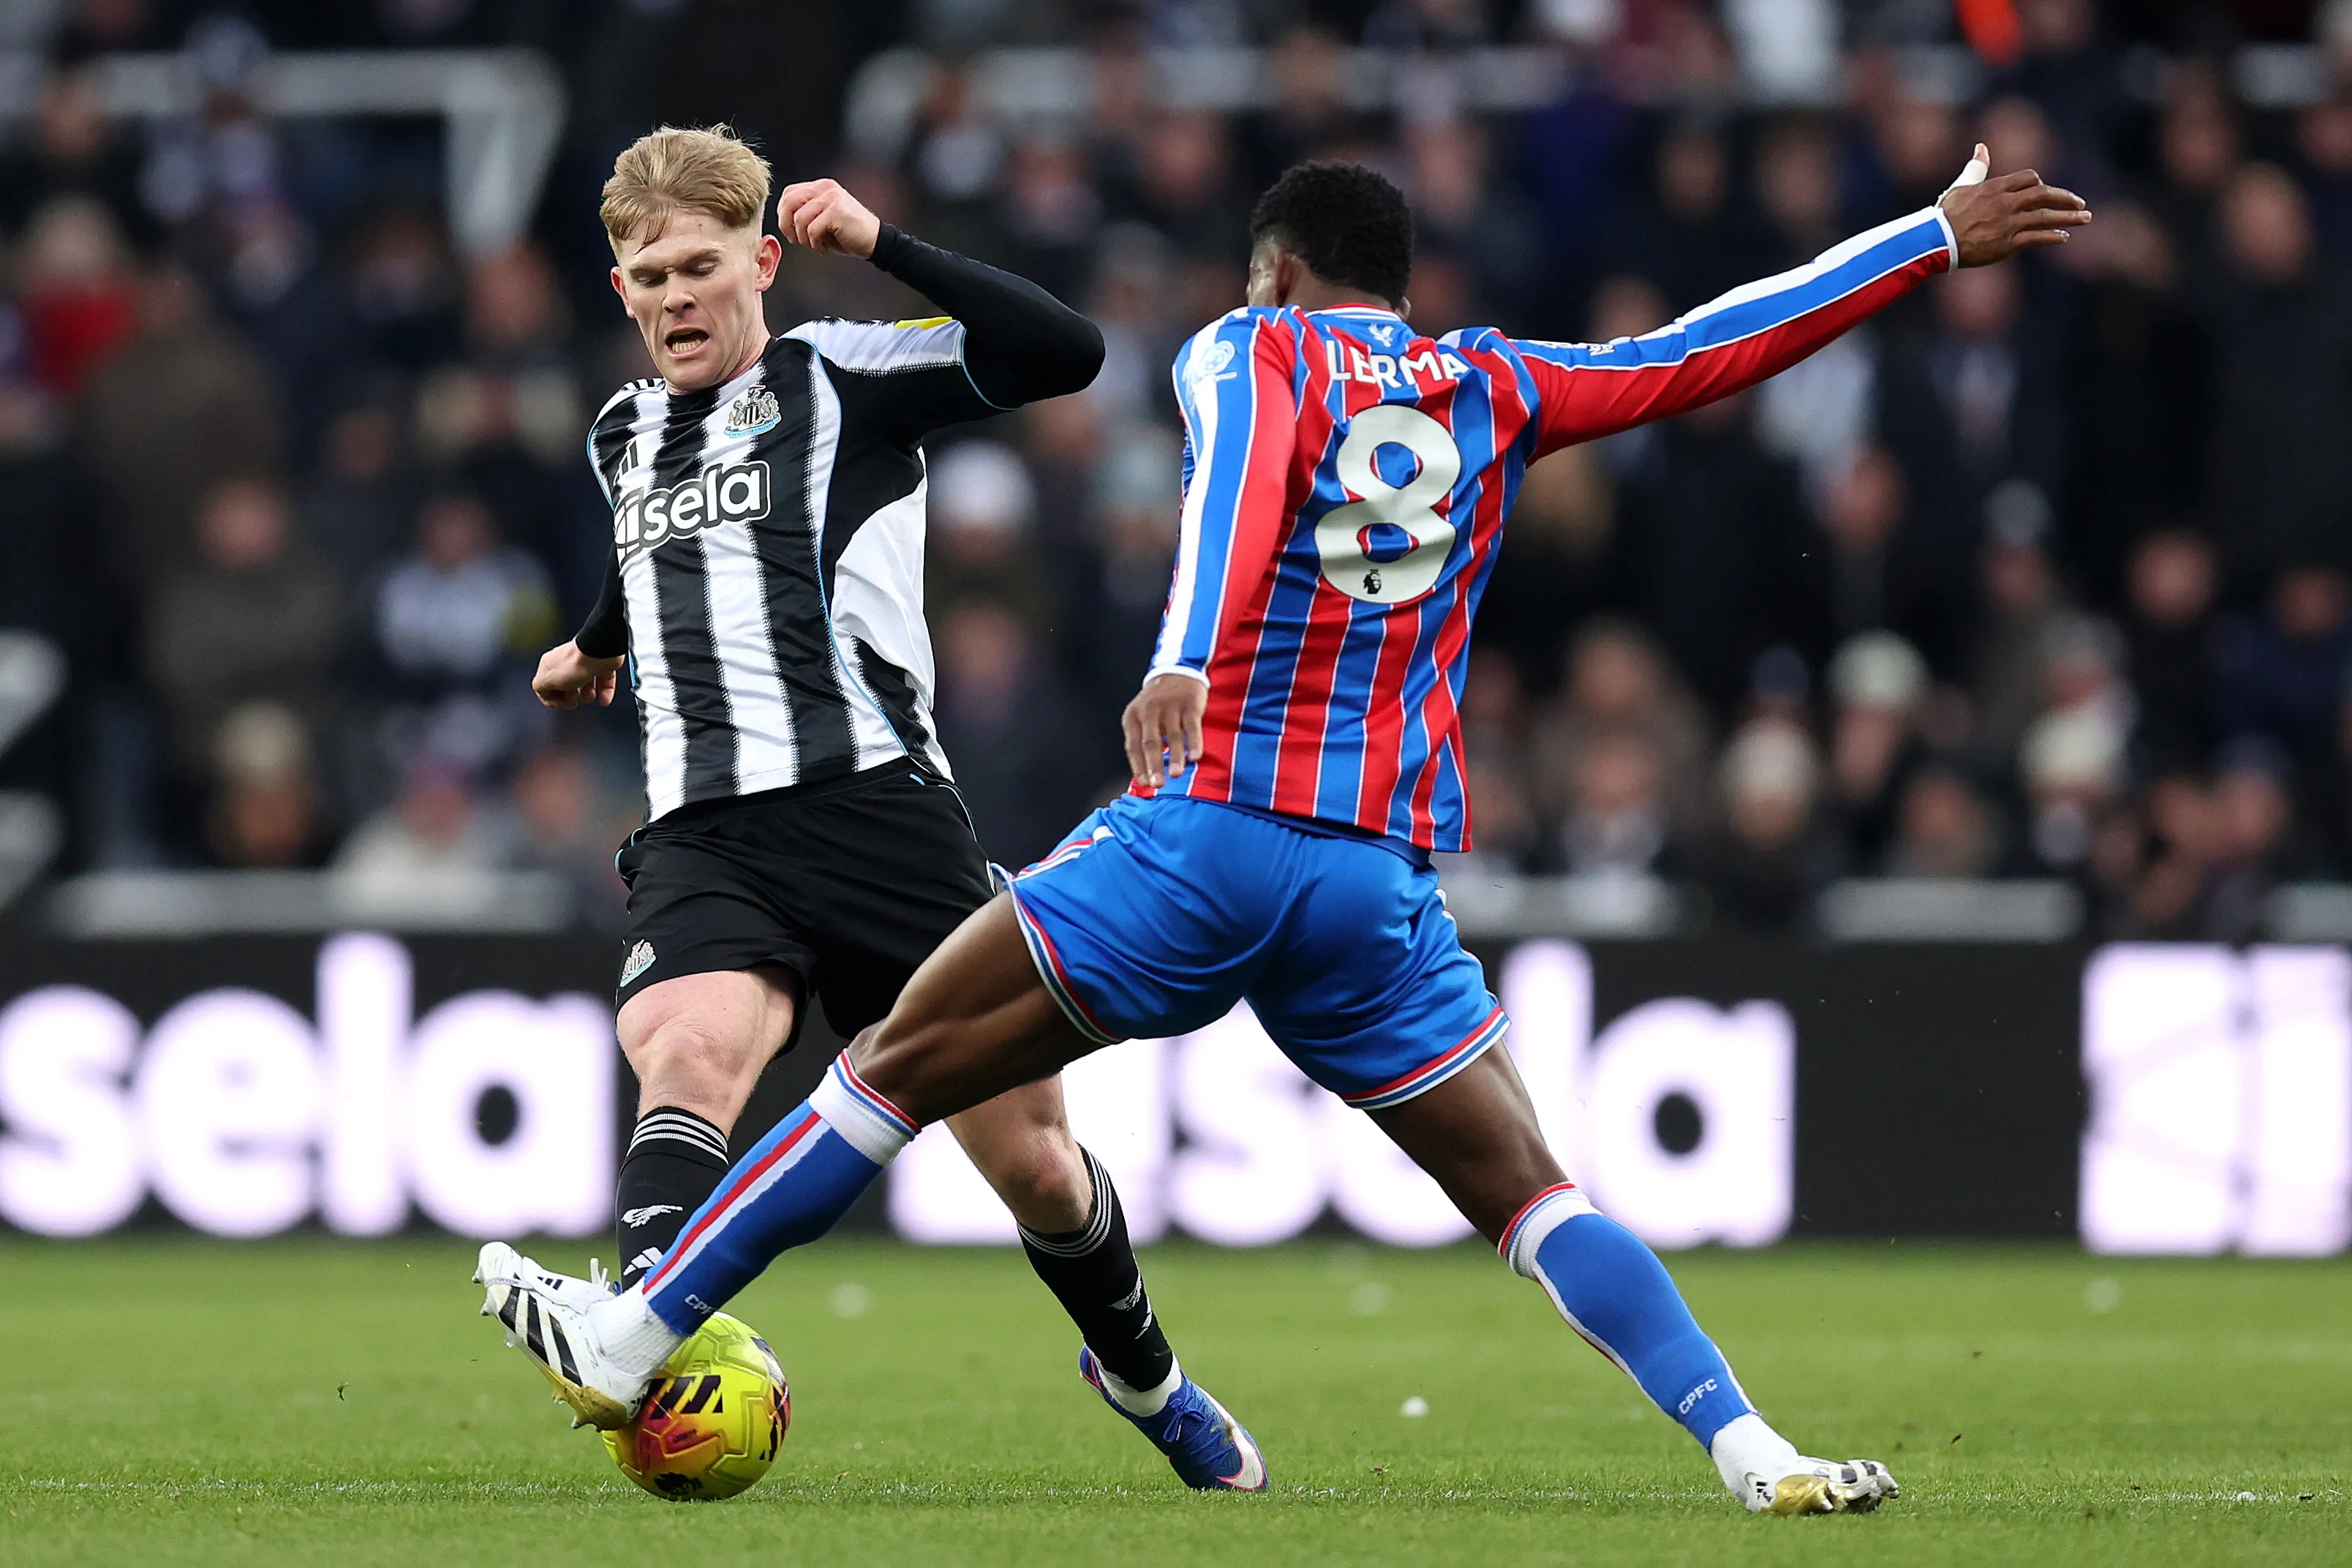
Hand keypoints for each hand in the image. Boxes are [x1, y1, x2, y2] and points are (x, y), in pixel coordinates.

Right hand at [532, 640, 623, 709]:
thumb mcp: (546, 680)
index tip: (557, 705)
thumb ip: (540, 689)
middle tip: (573, 701)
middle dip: (569, 698)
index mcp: (551, 664)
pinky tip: (604, 700)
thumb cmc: (572, 665)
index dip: (551, 698)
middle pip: (566, 686)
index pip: (546, 685)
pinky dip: (605, 693)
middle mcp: (567, 662)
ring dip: (587, 696)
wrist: (598, 653)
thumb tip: (546, 695)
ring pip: (585, 684)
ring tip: (590, 697)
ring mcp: (586, 663)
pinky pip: (604, 682)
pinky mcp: (603, 665)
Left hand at [776, 179, 880, 258]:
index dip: (783, 214)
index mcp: (821, 187)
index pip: (789, 193)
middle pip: (789, 202)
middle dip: (786, 225)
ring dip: (804, 239)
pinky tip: (824, 248)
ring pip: (800, 219)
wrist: (875, 241)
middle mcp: (825, 188)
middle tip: (795, 240)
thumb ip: (805, 212)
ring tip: (815, 245)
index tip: (789, 230)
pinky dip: (815, 244)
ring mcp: (832, 198)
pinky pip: (813, 230)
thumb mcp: (823, 218)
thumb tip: (783, 221)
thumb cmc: (848, 233)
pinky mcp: (837, 212)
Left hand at [1122, 672, 1207, 787]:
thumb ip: (1142, 740)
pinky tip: (1195, 757)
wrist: (1176, 671)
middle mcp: (1149, 711)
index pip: (1133, 746)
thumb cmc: (1157, 703)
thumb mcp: (1141, 717)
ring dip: (1175, 757)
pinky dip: (1194, 743)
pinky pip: (1192, 727)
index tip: (1145, 783)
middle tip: (1159, 784)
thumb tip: (1145, 775)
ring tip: (1177, 774)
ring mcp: (1170, 707)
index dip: (1138, 766)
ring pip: (1173, 736)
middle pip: (1151, 743)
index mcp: (1133, 717)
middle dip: (1154, 765)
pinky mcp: (1189, 704)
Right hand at [1938, 143, 2092, 266]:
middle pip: (2044, 195)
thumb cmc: (1945, 214)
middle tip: (2080, 203)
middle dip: (2065, 198)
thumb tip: (1981, 147)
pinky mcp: (2007, 243)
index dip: (2041, 184)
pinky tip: (2064, 237)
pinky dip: (2052, 237)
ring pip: (2045, 216)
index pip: (2029, 179)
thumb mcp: (1962, 186)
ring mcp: (2008, 223)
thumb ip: (1977, 167)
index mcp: (1996, 187)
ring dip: (2068, 217)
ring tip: (2085, 218)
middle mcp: (2006, 203)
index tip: (2046, 192)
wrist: (1936, 240)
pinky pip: (2036, 238)